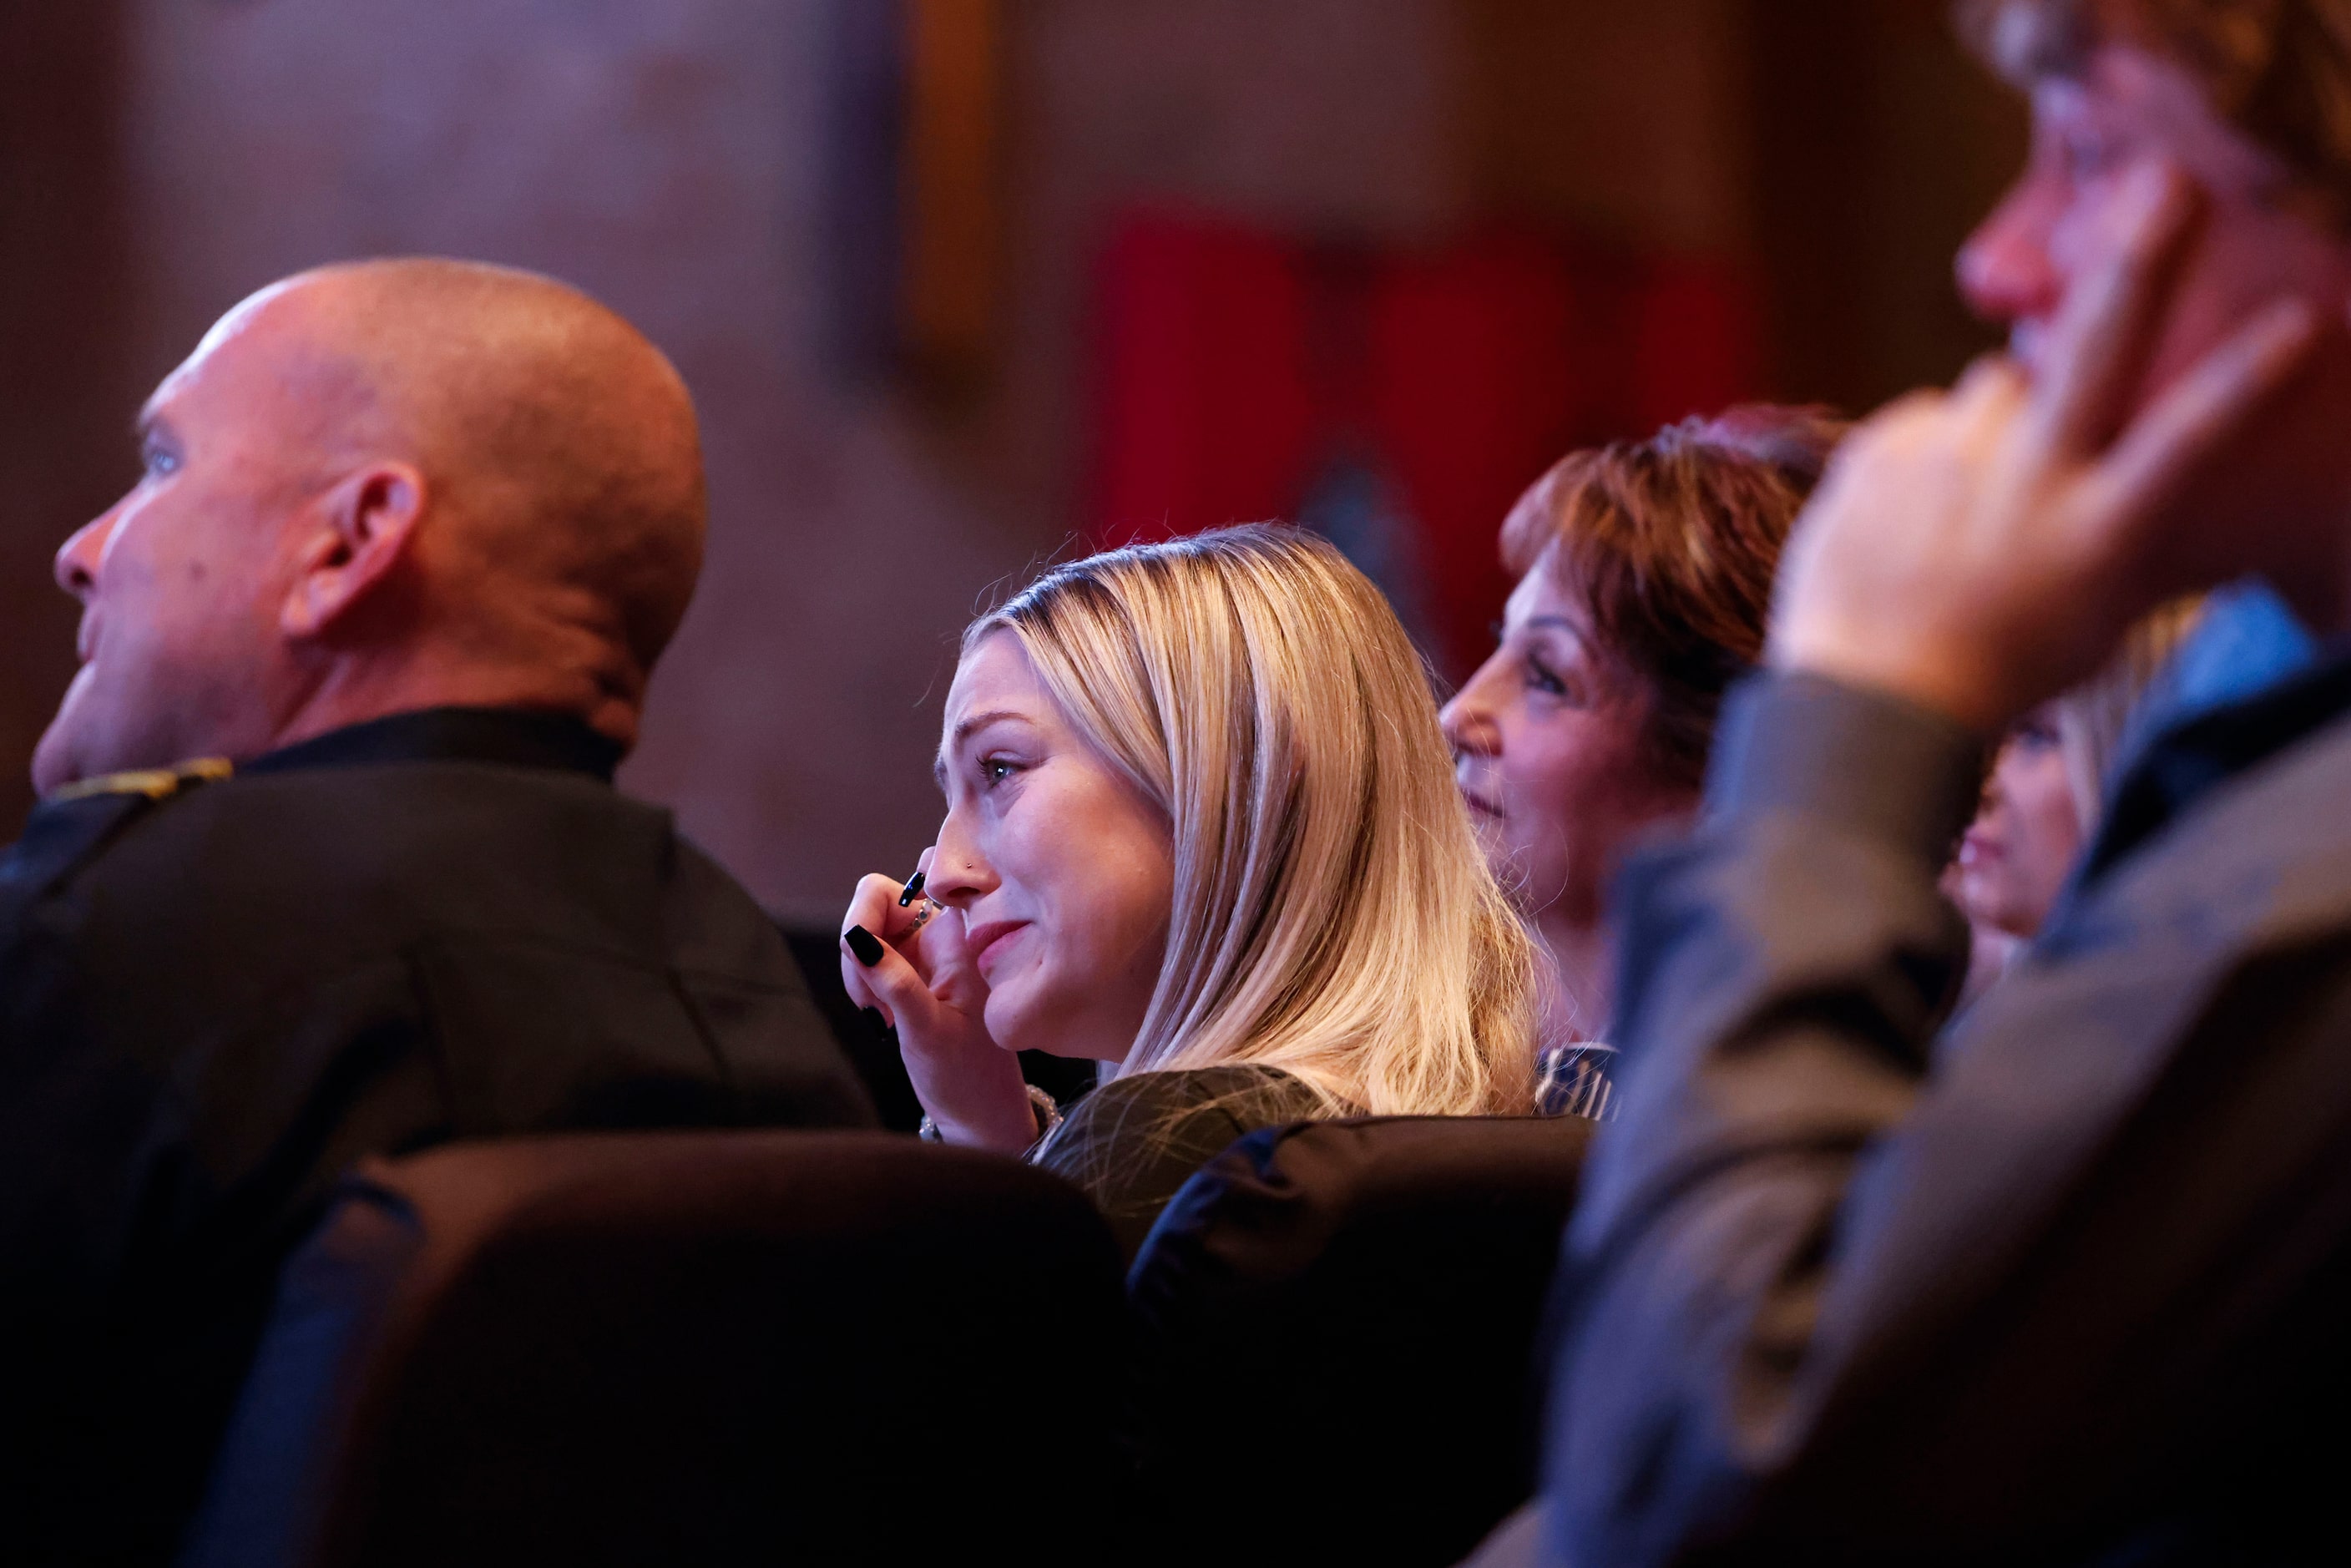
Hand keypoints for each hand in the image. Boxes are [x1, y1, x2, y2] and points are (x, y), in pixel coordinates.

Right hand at [840, 850, 1037, 1150]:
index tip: (862, 951)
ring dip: (858, 970)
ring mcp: (924, 954)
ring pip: (867, 932)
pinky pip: (870, 958)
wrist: (981, 1116)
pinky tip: (884, 1019)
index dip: (870, 905)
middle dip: (857, 943)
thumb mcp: (929, 1031)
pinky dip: (863, 983)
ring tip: (881, 1015)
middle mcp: (943, 934)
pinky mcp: (910, 975)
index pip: (906, 881)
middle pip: (876, 901)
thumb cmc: (969, 1076)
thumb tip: (855, 937)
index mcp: (960, 935)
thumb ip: (896, 983)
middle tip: (869, 995)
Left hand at [1769, 160, 2319, 733]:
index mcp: (2097, 528)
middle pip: (2097, 353)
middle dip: (2145, 263)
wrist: (1869, 700)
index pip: (2187, 442)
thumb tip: (2146, 453)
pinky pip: (1925, 421)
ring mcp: (1948, 466)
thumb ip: (2121, 519)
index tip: (2306, 320)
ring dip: (2002, 414)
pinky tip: (1915, 516)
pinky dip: (1931, 451)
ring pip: (1997, 381)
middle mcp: (2027, 484)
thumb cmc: (2006, 665)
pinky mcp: (1879, 454)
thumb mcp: (2097, 610)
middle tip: (2173, 186)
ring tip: (1972, 501)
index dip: (2244, 380)